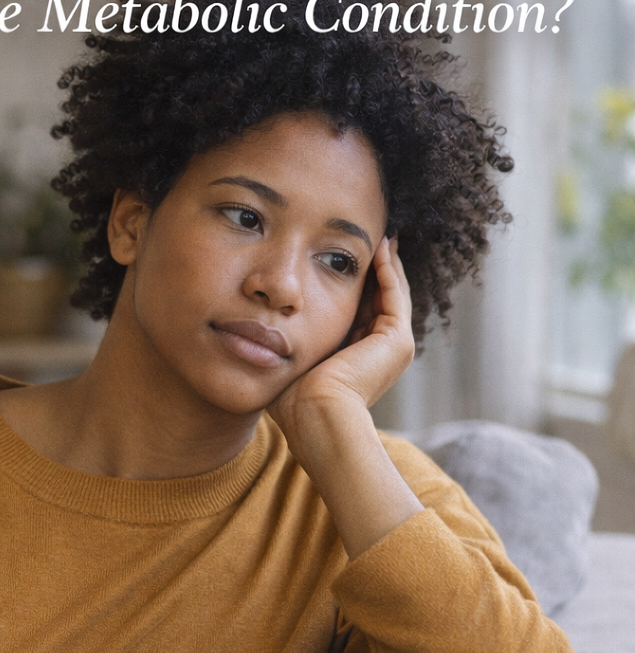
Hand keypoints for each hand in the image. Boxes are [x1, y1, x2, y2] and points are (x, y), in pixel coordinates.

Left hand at [267, 236, 414, 451]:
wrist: (315, 417)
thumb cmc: (293, 402)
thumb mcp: (288, 364)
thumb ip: (282, 346)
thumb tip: (255, 330)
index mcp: (357, 359)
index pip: (358, 312)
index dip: (349, 285)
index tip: (335, 259)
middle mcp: (380, 353)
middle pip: (377, 299)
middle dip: (369, 270)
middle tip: (364, 239)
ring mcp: (393, 347)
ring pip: (390, 293)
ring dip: (383, 263)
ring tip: (375, 235)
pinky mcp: (396, 340)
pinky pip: (394, 293)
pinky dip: (387, 269)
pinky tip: (377, 246)